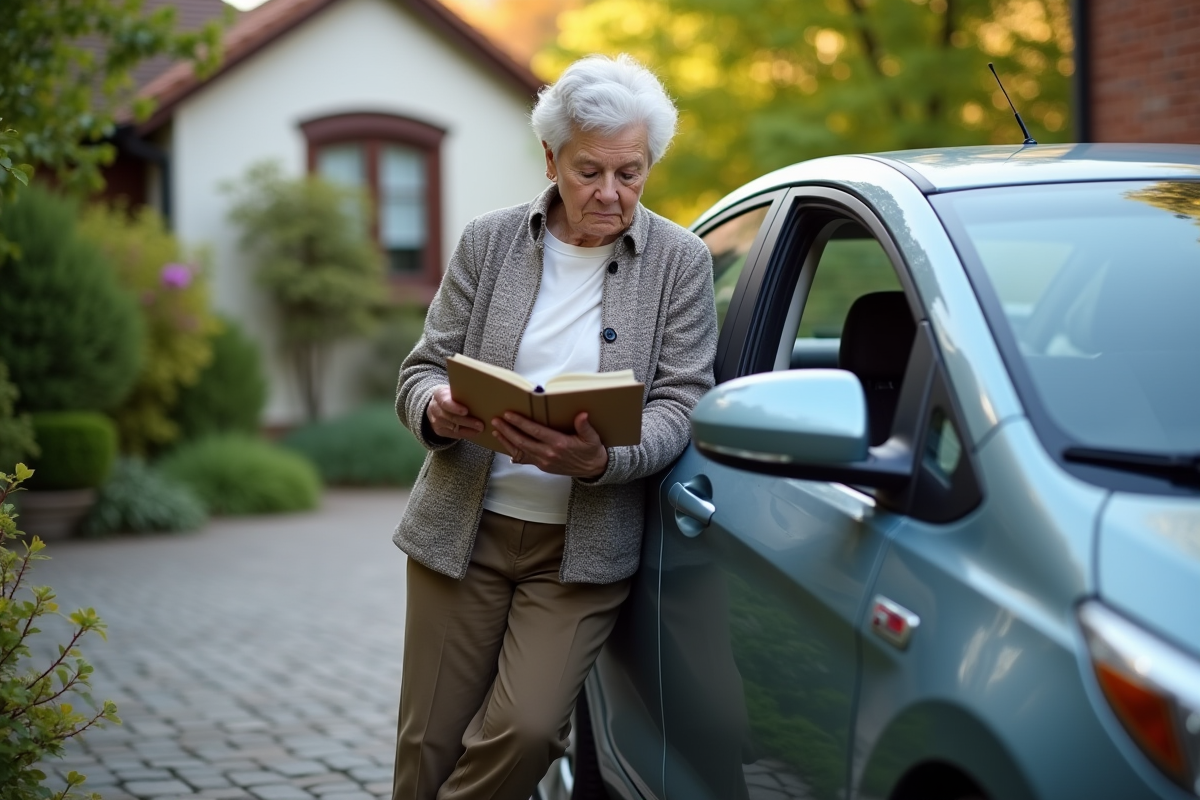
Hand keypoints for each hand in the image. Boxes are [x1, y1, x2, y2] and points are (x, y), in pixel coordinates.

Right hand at [426, 384, 483, 439]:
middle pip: (451, 417)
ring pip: (453, 428)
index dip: (455, 408)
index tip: (466, 411)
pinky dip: (464, 434)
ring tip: (480, 429)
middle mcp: (435, 409)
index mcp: (439, 395)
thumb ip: (463, 392)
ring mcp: (436, 421)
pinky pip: (453, 434)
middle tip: (480, 425)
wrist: (436, 404)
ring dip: (468, 430)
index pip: (445, 402)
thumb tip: (481, 394)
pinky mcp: (439, 430)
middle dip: (467, 422)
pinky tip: (474, 433)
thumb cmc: (451, 395)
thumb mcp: (454, 390)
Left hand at [492, 411, 608, 477]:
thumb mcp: (592, 438)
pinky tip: (506, 444)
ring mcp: (544, 462)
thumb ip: (585, 426)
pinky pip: (524, 458)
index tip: (509, 415)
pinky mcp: (542, 466)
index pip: (535, 431)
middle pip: (522, 441)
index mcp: (559, 444)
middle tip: (496, 420)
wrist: (592, 469)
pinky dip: (513, 451)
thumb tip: (582, 415)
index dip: (520, 423)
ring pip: (520, 450)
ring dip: (507, 440)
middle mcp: (548, 454)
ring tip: (496, 430)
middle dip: (508, 430)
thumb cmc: (591, 451)